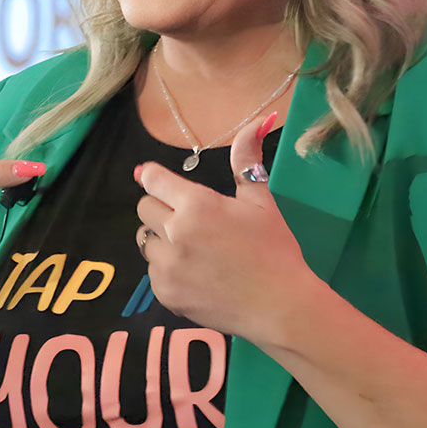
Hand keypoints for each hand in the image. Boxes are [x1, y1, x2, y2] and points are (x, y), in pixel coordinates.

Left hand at [134, 113, 311, 340]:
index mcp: (197, 204)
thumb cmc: (274, 249)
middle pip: (145, 208)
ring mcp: (167, 267)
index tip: (159, 181)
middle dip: (163, 208)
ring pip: (146, 240)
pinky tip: (197, 274)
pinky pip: (153, 272)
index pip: (152, 179)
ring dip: (163, 240)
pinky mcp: (165, 294)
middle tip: (192, 220)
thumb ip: (247, 159)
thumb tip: (259, 119)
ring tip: (195, 249)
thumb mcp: (261, 200)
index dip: (153, 177)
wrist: (281, 307)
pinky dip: (168, 270)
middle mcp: (175, 233)